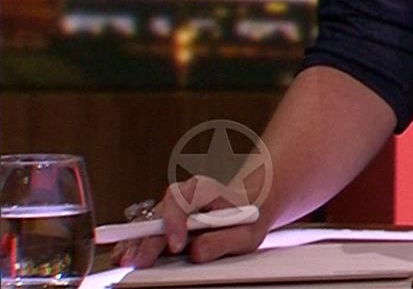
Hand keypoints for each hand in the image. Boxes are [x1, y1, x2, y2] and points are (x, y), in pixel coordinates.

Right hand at [109, 175, 270, 269]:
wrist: (250, 205)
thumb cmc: (247, 218)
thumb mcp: (246, 233)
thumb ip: (223, 241)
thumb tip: (196, 253)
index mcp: (205, 190)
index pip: (182, 201)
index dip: (174, 223)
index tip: (174, 246)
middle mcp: (183, 194)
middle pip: (159, 214)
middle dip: (148, 239)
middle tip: (139, 262)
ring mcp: (171, 206)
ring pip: (148, 221)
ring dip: (135, 242)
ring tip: (124, 261)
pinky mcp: (164, 220)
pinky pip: (145, 229)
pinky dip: (133, 242)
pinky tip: (123, 255)